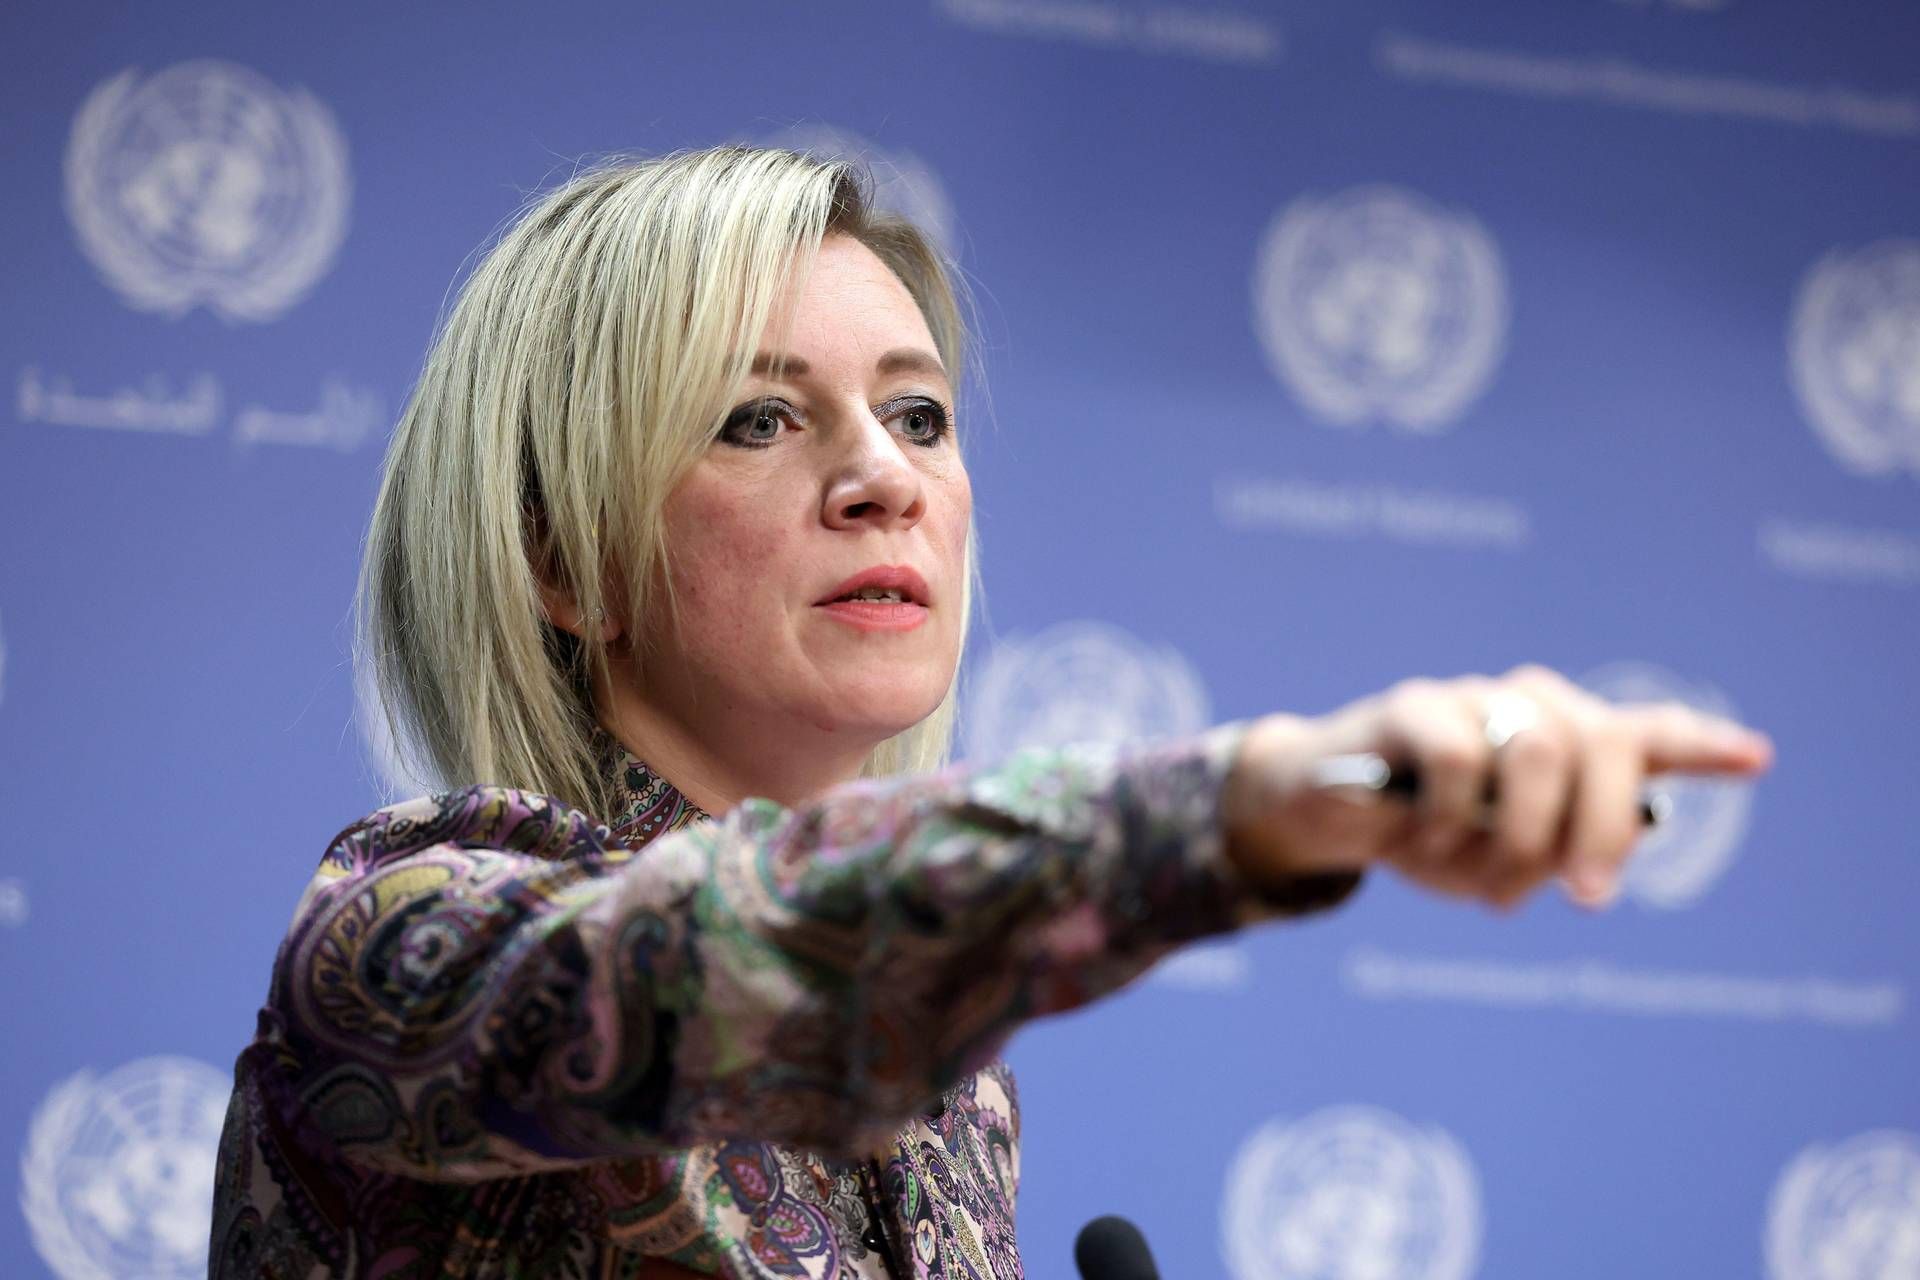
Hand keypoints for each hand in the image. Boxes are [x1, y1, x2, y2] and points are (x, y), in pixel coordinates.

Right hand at [1220, 665, 1774, 910]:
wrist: (1324, 814)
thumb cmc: (1426, 837)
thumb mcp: (1496, 862)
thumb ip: (1550, 853)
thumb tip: (1581, 856)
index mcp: (1563, 745)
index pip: (1644, 734)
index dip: (1702, 746)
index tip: (1756, 759)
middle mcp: (1530, 707)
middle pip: (1600, 745)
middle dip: (1603, 827)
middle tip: (1588, 897)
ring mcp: (1473, 698)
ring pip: (1538, 750)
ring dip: (1518, 834)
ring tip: (1483, 884)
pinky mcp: (1413, 704)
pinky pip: (1458, 753)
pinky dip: (1449, 814)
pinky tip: (1420, 841)